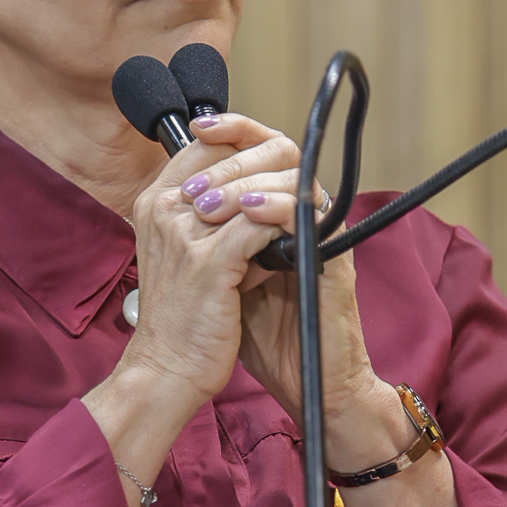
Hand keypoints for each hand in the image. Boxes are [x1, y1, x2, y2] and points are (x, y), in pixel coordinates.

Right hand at [82, 119, 308, 506]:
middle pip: (231, 153)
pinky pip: (262, 224)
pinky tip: (297, 245)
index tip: (275, 159)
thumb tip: (257, 189)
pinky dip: (286, 230)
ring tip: (304, 217)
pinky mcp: (210, 262)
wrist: (167, 370)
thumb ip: (209, 216)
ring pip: (254, 188)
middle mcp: (164, 209)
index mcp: (154, 201)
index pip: (204, 144)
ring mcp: (185, 233)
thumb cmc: (180, 317)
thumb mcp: (183, 255)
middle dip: (275, 164)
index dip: (245, 142)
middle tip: (300, 186)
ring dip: (286, 200)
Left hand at [172, 113, 395, 464]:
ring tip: (211, 203)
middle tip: (195, 188)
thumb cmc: (261, 332)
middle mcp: (302, 216)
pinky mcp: (335, 261)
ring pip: (296, 177)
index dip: (230, 128)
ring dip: (248, 182)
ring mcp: (321, 236)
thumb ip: (208, 232)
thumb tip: (171, 195)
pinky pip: (312, 217)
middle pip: (280, 150)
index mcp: (276, 212)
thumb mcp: (220, 271)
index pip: (258, 147)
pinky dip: (279, 208)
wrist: (299, 380)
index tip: (196, 126)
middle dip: (233, 157)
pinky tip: (250, 214)